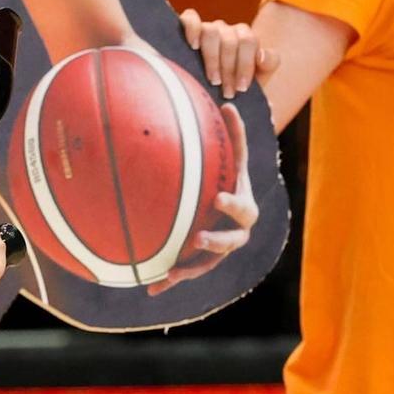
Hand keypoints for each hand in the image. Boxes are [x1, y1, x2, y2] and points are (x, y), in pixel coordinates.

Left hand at [147, 104, 258, 295]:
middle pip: (231, 242)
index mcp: (242, 207)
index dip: (232, 205)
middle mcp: (235, 233)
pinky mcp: (202, 261)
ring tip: (171, 272)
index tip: (218, 198)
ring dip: (191, 268)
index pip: (242, 208)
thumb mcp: (232, 158)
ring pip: (208, 264)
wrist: (228, 204)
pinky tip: (151, 289)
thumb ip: (234, 135)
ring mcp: (220, 250)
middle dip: (216, 241)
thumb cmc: (229, 176)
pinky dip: (171, 281)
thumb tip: (227, 103)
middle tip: (198, 238)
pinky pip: (188, 272)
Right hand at [178, 8, 276, 99]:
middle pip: (230, 40)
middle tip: (227, 92)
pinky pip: (190, 19)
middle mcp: (226, 30)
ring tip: (213, 80)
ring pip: (211, 32)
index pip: (248, 41)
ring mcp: (207, 28)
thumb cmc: (235, 85)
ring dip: (212, 58)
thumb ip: (269, 64)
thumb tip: (261, 56)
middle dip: (229, 69)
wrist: (215, 95)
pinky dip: (192, 29)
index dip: (245, 65)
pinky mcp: (188, 27)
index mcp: (245, 37)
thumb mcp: (259, 77)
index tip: (241, 88)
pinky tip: (193, 46)